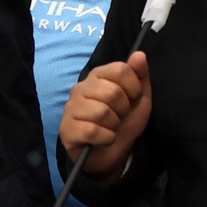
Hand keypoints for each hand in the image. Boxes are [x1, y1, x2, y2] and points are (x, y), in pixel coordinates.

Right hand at [59, 52, 151, 178]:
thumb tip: (139, 54)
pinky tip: (103, 138)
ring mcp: (70, 108)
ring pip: (102, 112)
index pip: (121, 69)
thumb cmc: (125, 121)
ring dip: (114, 124)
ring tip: (110, 126)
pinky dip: (105, 138)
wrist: (114, 151)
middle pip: (112, 92)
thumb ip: (140, 75)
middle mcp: (80, 88)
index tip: (132, 98)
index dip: (133, 87)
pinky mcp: (66, 130)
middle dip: (124, 108)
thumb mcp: (140, 97)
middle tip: (120, 115)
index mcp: (98, 75)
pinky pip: (92, 131)